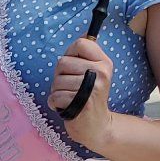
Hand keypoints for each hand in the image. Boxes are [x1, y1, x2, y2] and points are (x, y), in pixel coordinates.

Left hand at [49, 36, 116, 150]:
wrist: (98, 127)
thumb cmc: (90, 97)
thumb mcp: (95, 73)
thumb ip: (87, 55)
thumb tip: (85, 33)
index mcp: (104, 62)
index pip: (80, 43)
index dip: (70, 54)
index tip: (74, 67)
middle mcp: (101, 72)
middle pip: (63, 62)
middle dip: (60, 76)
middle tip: (70, 86)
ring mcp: (93, 88)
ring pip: (57, 80)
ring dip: (57, 91)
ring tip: (69, 97)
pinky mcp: (83, 103)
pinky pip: (55, 96)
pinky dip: (55, 103)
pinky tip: (66, 106)